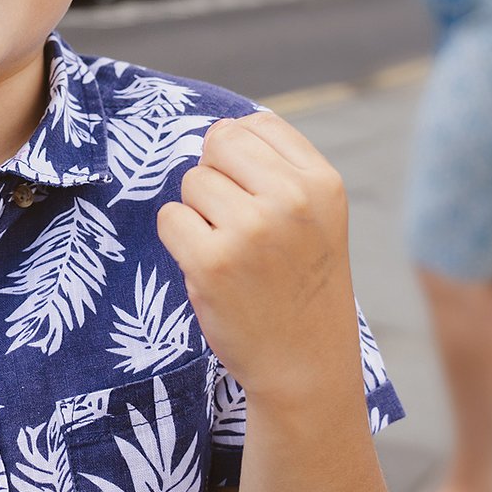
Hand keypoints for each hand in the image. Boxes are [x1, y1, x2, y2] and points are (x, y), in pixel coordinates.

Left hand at [157, 113, 359, 404]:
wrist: (305, 367)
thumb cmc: (300, 284)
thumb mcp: (315, 216)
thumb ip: (276, 167)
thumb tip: (219, 127)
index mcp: (322, 182)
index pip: (256, 124)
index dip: (241, 158)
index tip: (257, 197)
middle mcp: (292, 200)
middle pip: (218, 144)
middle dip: (216, 178)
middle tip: (239, 226)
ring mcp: (251, 230)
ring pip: (191, 181)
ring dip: (198, 214)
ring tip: (231, 252)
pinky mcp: (212, 262)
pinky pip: (169, 218)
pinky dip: (179, 240)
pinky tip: (210, 269)